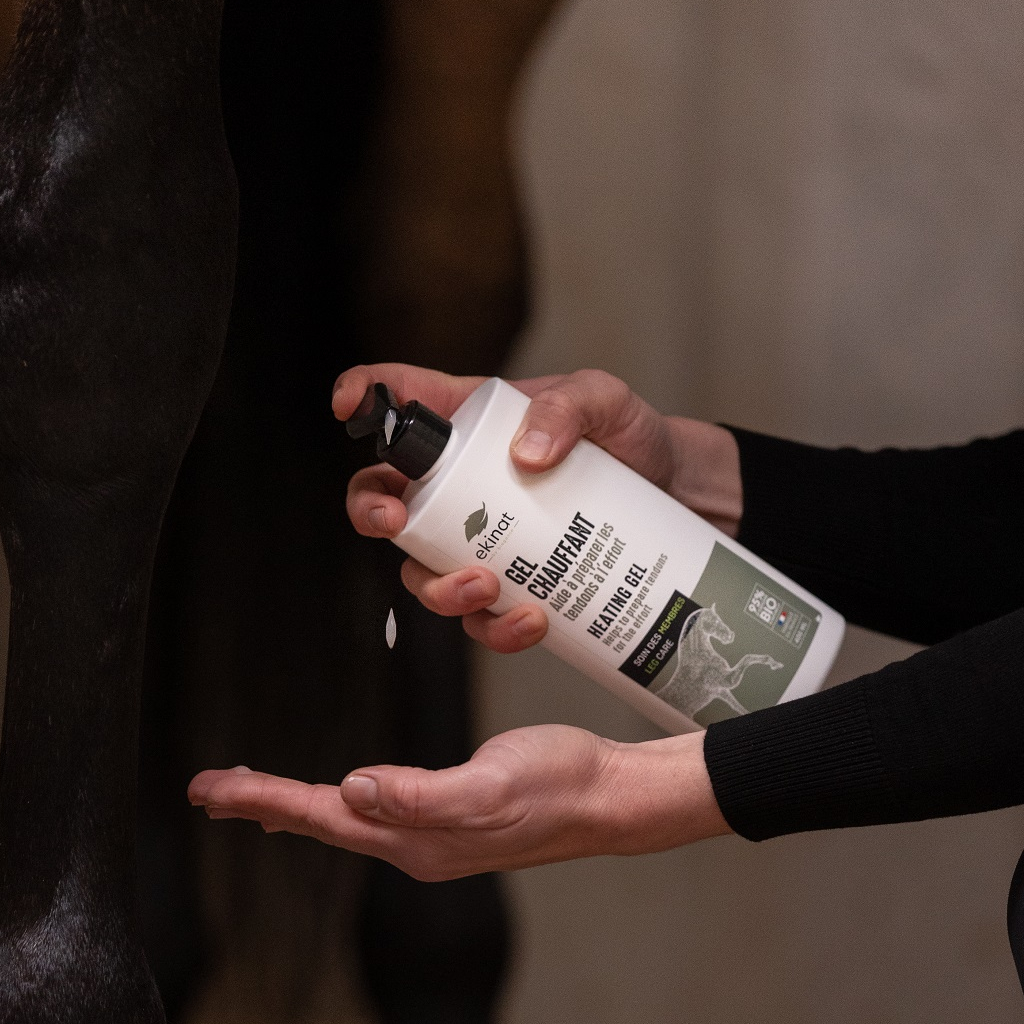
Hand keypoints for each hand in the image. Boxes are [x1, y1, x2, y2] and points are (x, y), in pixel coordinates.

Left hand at [189, 727, 728, 882]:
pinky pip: (372, 819)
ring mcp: (432, 842)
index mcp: (416, 840)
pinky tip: (331, 799)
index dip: (262, 799)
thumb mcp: (492, 783)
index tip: (208, 789)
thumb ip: (422, 795)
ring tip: (246, 797)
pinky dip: (334, 808)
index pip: (322, 816)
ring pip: (343, 824)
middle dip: (261, 806)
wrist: (613, 799)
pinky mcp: (449, 825)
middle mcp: (415, 849)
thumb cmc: (561, 783)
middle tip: (204, 791)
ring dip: (292, 809)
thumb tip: (354, 790)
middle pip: (321, 825)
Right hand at [333, 362, 743, 654]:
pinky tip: (529, 620)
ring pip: (424, 573)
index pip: (400, 400)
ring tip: (483, 585)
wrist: (678, 499)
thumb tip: (528, 455)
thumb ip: (569, 407)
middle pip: (385, 501)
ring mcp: (481, 541)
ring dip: (438, 588)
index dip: (360, 396)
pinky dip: (496, 627)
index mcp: (469, 425)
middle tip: (394, 523)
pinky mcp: (512, 586)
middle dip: (371, 515)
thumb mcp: (607, 401)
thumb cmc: (632, 438)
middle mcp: (461, 486)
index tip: (346, 406)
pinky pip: (481, 618)